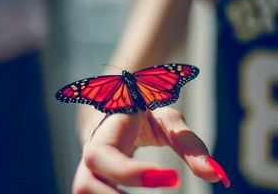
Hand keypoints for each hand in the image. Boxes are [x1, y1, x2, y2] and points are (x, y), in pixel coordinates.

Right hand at [72, 107, 229, 193]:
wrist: (118, 116)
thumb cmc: (145, 117)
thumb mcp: (168, 122)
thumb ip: (190, 145)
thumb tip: (218, 176)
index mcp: (107, 133)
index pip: (103, 155)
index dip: (130, 172)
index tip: (173, 177)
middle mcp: (91, 156)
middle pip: (84, 185)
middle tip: (167, 184)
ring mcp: (88, 171)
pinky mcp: (93, 182)